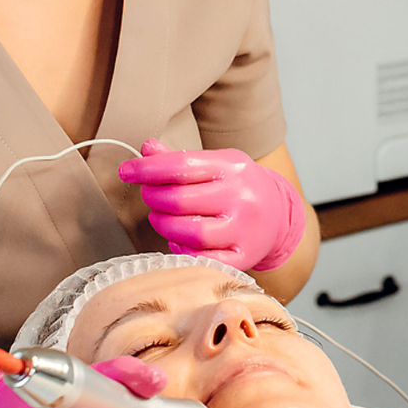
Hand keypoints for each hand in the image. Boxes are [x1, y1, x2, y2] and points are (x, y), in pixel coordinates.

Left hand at [117, 139, 305, 272]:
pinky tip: (182, 241)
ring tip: (162, 218)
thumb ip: (181, 160)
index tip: (126, 171)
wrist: (281, 216)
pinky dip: (183, 251)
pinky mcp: (244, 256)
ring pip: (188, 232)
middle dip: (153, 198)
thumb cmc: (240, 189)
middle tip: (150, 197)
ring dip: (164, 226)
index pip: (181, 165)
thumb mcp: (218, 165)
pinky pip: (201, 259)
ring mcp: (245, 229)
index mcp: (234, 167)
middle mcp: (242, 197)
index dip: (147, 169)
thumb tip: (147, 148)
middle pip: (179, 200)